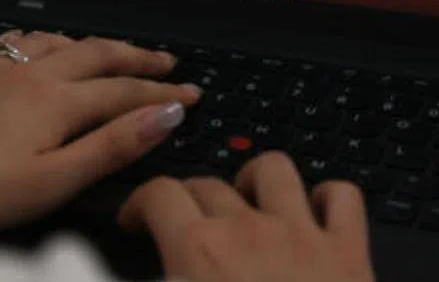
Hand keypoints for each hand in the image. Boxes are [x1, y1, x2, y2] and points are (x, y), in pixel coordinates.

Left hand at [0, 31, 201, 236]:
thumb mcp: (51, 183)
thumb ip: (110, 147)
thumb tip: (164, 116)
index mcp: (54, 101)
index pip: (124, 92)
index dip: (163, 94)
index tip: (191, 94)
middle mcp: (25, 75)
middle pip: (94, 55)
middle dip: (135, 58)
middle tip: (166, 61)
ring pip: (49, 44)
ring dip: (85, 44)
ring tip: (105, 48)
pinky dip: (17, 41)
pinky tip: (17, 43)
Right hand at [119, 152, 373, 281]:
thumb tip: (88, 276)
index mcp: (198, 252)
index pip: (159, 193)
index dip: (140, 202)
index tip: (136, 220)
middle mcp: (249, 230)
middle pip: (209, 183)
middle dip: (190, 199)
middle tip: (184, 226)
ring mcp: (303, 235)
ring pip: (275, 168)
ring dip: (255, 178)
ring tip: (246, 201)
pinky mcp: (350, 252)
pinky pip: (343, 196)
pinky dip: (328, 196)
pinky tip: (315, 214)